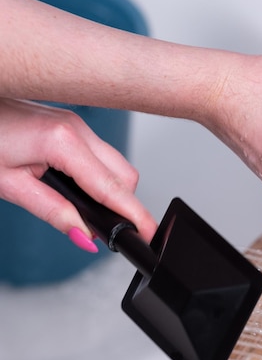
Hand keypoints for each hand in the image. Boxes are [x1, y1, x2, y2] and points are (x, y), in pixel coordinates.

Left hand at [0, 99, 156, 249]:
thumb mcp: (9, 185)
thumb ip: (53, 213)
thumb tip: (84, 236)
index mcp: (62, 142)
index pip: (111, 187)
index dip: (134, 214)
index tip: (149, 233)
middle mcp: (77, 128)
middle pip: (125, 175)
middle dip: (124, 203)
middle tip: (111, 229)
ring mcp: (77, 123)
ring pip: (117, 164)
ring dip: (111, 190)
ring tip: (89, 210)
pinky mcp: (73, 124)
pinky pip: (102, 154)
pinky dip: (100, 176)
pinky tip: (82, 188)